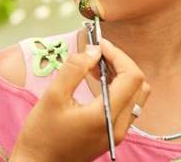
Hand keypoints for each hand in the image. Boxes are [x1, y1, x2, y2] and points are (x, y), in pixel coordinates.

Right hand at [10, 38, 149, 161]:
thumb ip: (75, 69)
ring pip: (136, 96)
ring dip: (121, 75)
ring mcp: (117, 133)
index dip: (118, 55)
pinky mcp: (112, 135)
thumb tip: (94, 50)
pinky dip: (117, 89)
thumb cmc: (41, 134)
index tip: (99, 44)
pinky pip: (126, 106)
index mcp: (105, 116)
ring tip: (95, 65)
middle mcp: (118, 127)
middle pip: (139, 85)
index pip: (131, 77)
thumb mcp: (52, 96)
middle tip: (98, 52)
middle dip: (121, 63)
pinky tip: (96, 81)